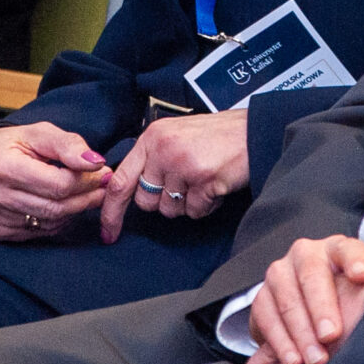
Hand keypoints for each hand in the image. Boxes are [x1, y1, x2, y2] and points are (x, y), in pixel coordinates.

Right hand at [0, 121, 108, 241]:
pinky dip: (58, 221)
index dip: (87, 180)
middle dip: (86, 197)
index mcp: (2, 166)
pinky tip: (64, 205)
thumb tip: (94, 162)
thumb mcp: (36, 132)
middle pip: (56, 206)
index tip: (102, 172)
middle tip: (103, 186)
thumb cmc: (7, 144)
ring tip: (88, 194)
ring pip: (50, 223)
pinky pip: (39, 232)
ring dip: (76, 210)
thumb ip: (67, 144)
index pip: (58, 184)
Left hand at [99, 110, 250, 240]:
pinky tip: (216, 184)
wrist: (255, 130)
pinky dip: (206, 205)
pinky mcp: (203, 179)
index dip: (111, 211)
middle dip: (164, 202)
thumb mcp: (175, 136)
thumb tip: (131, 189)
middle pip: (146, 202)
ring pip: (170, 210)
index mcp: (152, 137)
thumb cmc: (217, 136)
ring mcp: (182, 164)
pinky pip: (194, 211)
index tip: (108, 232)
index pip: (120, 181)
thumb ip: (152, 158)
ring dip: (188, 203)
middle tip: (186, 182)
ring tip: (204, 179)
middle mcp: (162, 149)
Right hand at [241, 222, 363, 363]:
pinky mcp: (262, 298)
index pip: (348, 249)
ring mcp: (280, 274)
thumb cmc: (353, 301)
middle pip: (312, 275)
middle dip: (322, 308)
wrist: (314, 309)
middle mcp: (306, 254)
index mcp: (338, 249)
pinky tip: (291, 361)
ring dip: (298, 331)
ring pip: (285, 298)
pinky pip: (264, 318)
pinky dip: (278, 341)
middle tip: (332, 336)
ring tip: (313, 359)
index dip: (355, 260)